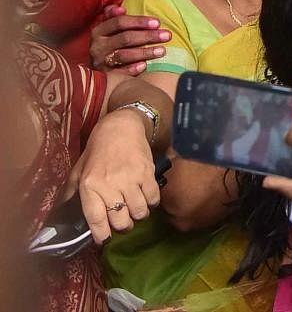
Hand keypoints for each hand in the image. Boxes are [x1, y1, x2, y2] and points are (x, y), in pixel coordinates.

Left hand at [69, 108, 159, 243]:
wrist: (120, 128)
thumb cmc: (97, 151)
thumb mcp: (79, 171)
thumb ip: (71, 194)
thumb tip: (62, 216)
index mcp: (89, 185)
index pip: (96, 219)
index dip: (102, 235)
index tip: (105, 240)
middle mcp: (110, 184)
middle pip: (121, 220)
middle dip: (123, 226)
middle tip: (123, 222)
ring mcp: (131, 178)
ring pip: (140, 212)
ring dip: (138, 215)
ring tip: (135, 209)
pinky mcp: (148, 172)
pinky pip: (154, 198)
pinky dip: (151, 202)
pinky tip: (146, 197)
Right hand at [90, 5, 169, 75]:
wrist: (94, 70)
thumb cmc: (109, 43)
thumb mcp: (108, 28)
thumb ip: (114, 17)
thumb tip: (121, 9)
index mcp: (98, 31)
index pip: (119, 22)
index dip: (139, 21)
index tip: (158, 23)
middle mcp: (97, 46)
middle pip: (125, 38)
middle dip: (148, 36)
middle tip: (167, 35)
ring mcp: (100, 62)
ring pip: (124, 55)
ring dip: (144, 52)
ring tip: (162, 50)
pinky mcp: (105, 76)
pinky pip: (120, 72)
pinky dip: (132, 68)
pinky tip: (145, 65)